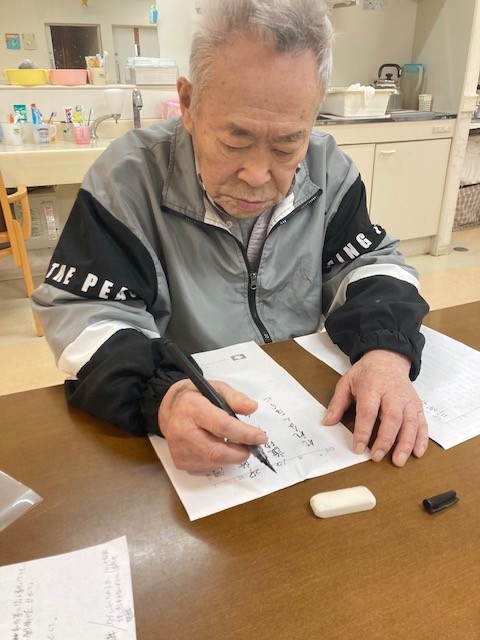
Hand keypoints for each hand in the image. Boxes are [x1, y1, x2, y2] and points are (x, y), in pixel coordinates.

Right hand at [158, 379, 267, 471]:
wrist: (168, 408)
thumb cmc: (196, 397)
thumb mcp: (216, 388)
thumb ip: (235, 398)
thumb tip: (252, 408)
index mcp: (192, 408)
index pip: (222, 426)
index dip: (244, 434)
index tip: (261, 437)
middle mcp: (182, 430)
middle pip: (217, 451)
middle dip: (240, 452)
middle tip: (251, 446)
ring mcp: (179, 449)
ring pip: (214, 462)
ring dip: (230, 456)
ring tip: (234, 443)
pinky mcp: (180, 461)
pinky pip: (207, 466)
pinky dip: (219, 460)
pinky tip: (217, 446)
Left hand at [323, 350, 427, 466]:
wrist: (388, 358)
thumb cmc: (367, 373)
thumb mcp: (347, 382)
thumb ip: (337, 403)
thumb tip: (328, 422)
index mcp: (371, 387)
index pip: (368, 411)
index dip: (363, 431)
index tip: (358, 448)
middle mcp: (392, 394)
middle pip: (392, 418)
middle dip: (385, 440)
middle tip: (376, 457)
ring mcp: (407, 400)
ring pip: (410, 423)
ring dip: (406, 443)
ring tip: (398, 460)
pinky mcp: (417, 405)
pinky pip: (422, 423)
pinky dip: (422, 439)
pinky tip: (417, 452)